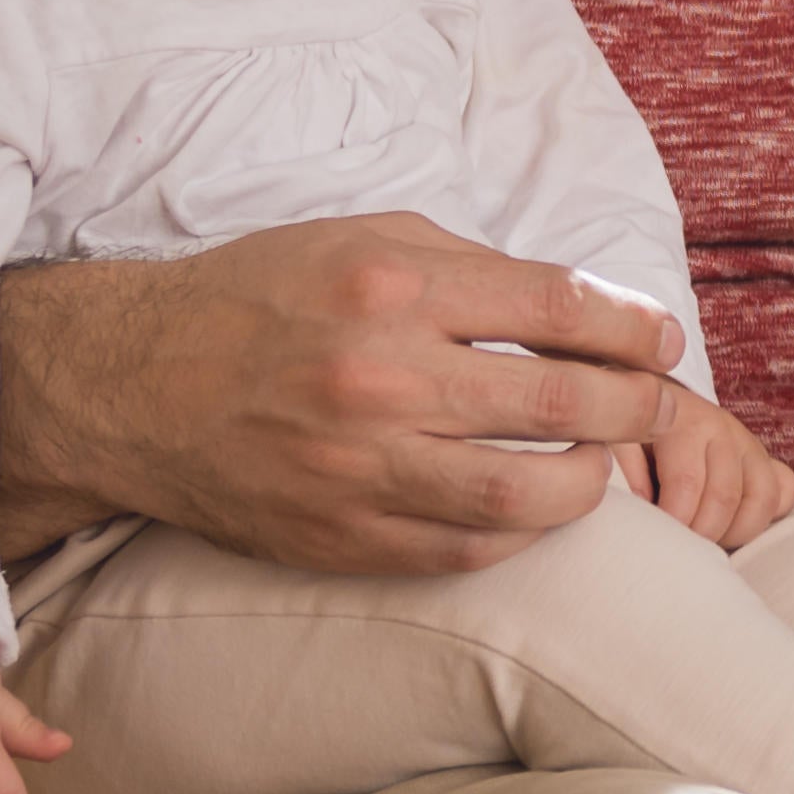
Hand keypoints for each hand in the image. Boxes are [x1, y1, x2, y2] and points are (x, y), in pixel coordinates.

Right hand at [0, 213, 684, 582]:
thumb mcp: (367, 242)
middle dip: (638, 403)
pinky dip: (521, 534)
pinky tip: (537, 507)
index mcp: (391, 289)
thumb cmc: (265, 298)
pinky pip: (465, 551)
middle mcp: (379, 378)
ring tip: (606, 461)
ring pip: (525, 494)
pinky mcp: (338, 536)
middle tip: (660, 402)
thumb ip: (477, 269)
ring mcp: (358, 466)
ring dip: (593, 480)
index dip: (633, 326)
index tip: (660, 338)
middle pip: (561, 402)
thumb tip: (589, 307)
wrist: (133, 385)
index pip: (558, 306)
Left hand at [619, 387, 793, 550]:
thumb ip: (624, 468)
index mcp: (684, 422)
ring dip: (733, 532)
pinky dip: (765, 517)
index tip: (654, 543)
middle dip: (701, 534)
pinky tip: (731, 528)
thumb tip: (645, 506)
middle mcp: (723, 430)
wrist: (652, 403)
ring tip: (704, 542)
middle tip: (677, 550)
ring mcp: (750, 445)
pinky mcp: (766, 459)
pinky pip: (786, 491)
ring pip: (762, 499)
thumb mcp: (613, 441)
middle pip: (725, 497)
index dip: (672, 521)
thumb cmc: (629, 433)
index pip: (687, 482)